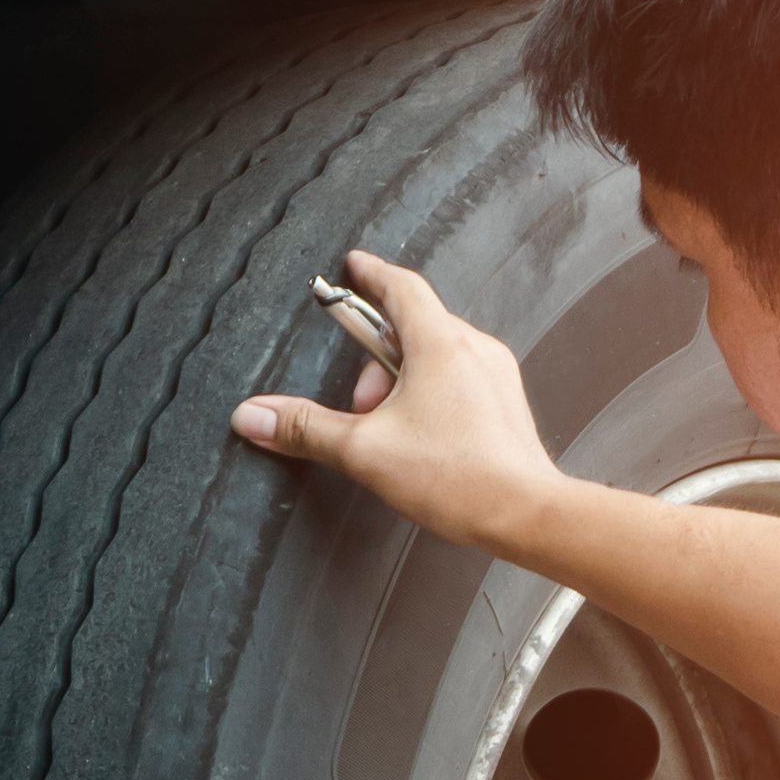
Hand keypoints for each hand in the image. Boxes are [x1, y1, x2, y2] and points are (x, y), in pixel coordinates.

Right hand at [231, 252, 567, 556]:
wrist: (524, 513)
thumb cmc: (459, 478)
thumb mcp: (365, 450)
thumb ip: (306, 428)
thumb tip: (255, 416)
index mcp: (439, 343)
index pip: (400, 286)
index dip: (371, 274)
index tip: (354, 266)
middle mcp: (473, 348)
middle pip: (412, 328)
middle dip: (376, 361)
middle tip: (361, 406)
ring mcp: (494, 375)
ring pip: (435, 356)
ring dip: (402, 381)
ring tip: (391, 429)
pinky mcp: (503, 403)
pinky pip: (458, 379)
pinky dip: (430, 395)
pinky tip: (422, 437)